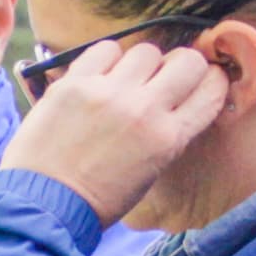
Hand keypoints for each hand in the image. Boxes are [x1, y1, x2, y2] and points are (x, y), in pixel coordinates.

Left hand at [0, 34, 230, 221]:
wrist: (44, 205)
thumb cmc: (99, 198)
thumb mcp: (151, 171)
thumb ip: (168, 133)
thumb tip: (176, 99)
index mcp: (169, 138)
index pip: (212, 89)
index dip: (212, 80)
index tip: (202, 81)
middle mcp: (144, 110)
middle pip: (187, 60)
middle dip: (182, 66)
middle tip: (166, 76)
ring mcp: (108, 93)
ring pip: (147, 50)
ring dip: (142, 63)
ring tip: (126, 81)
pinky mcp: (74, 83)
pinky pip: (105, 49)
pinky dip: (107, 58)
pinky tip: (100, 76)